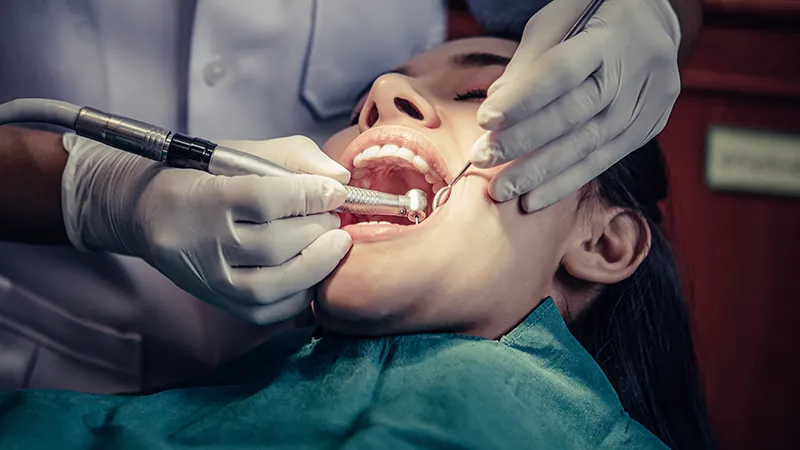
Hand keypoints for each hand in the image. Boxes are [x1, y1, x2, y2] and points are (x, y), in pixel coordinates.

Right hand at [62, 134, 352, 323]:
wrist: (146, 212)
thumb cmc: (203, 176)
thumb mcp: (241, 153)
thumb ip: (293, 158)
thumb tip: (339, 180)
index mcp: (207, 197)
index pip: (266, 199)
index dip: (309, 195)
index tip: (335, 192)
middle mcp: (205, 242)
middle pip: (276, 243)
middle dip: (319, 229)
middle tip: (336, 217)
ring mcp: (210, 278)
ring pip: (274, 283)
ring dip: (317, 264)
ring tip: (335, 243)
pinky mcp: (218, 301)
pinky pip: (268, 311)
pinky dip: (300, 295)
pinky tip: (314, 273)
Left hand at [470, 0, 681, 210]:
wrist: (654, 19)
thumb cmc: (593, 16)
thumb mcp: (559, 21)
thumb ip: (529, 62)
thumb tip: (496, 104)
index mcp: (609, 36)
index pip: (561, 72)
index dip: (523, 99)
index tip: (485, 120)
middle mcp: (635, 71)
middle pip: (574, 114)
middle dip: (524, 142)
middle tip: (484, 160)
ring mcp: (647, 102)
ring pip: (588, 145)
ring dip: (539, 173)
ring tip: (501, 190)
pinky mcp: (649, 126)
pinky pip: (603, 161)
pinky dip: (565, 183)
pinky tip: (533, 200)